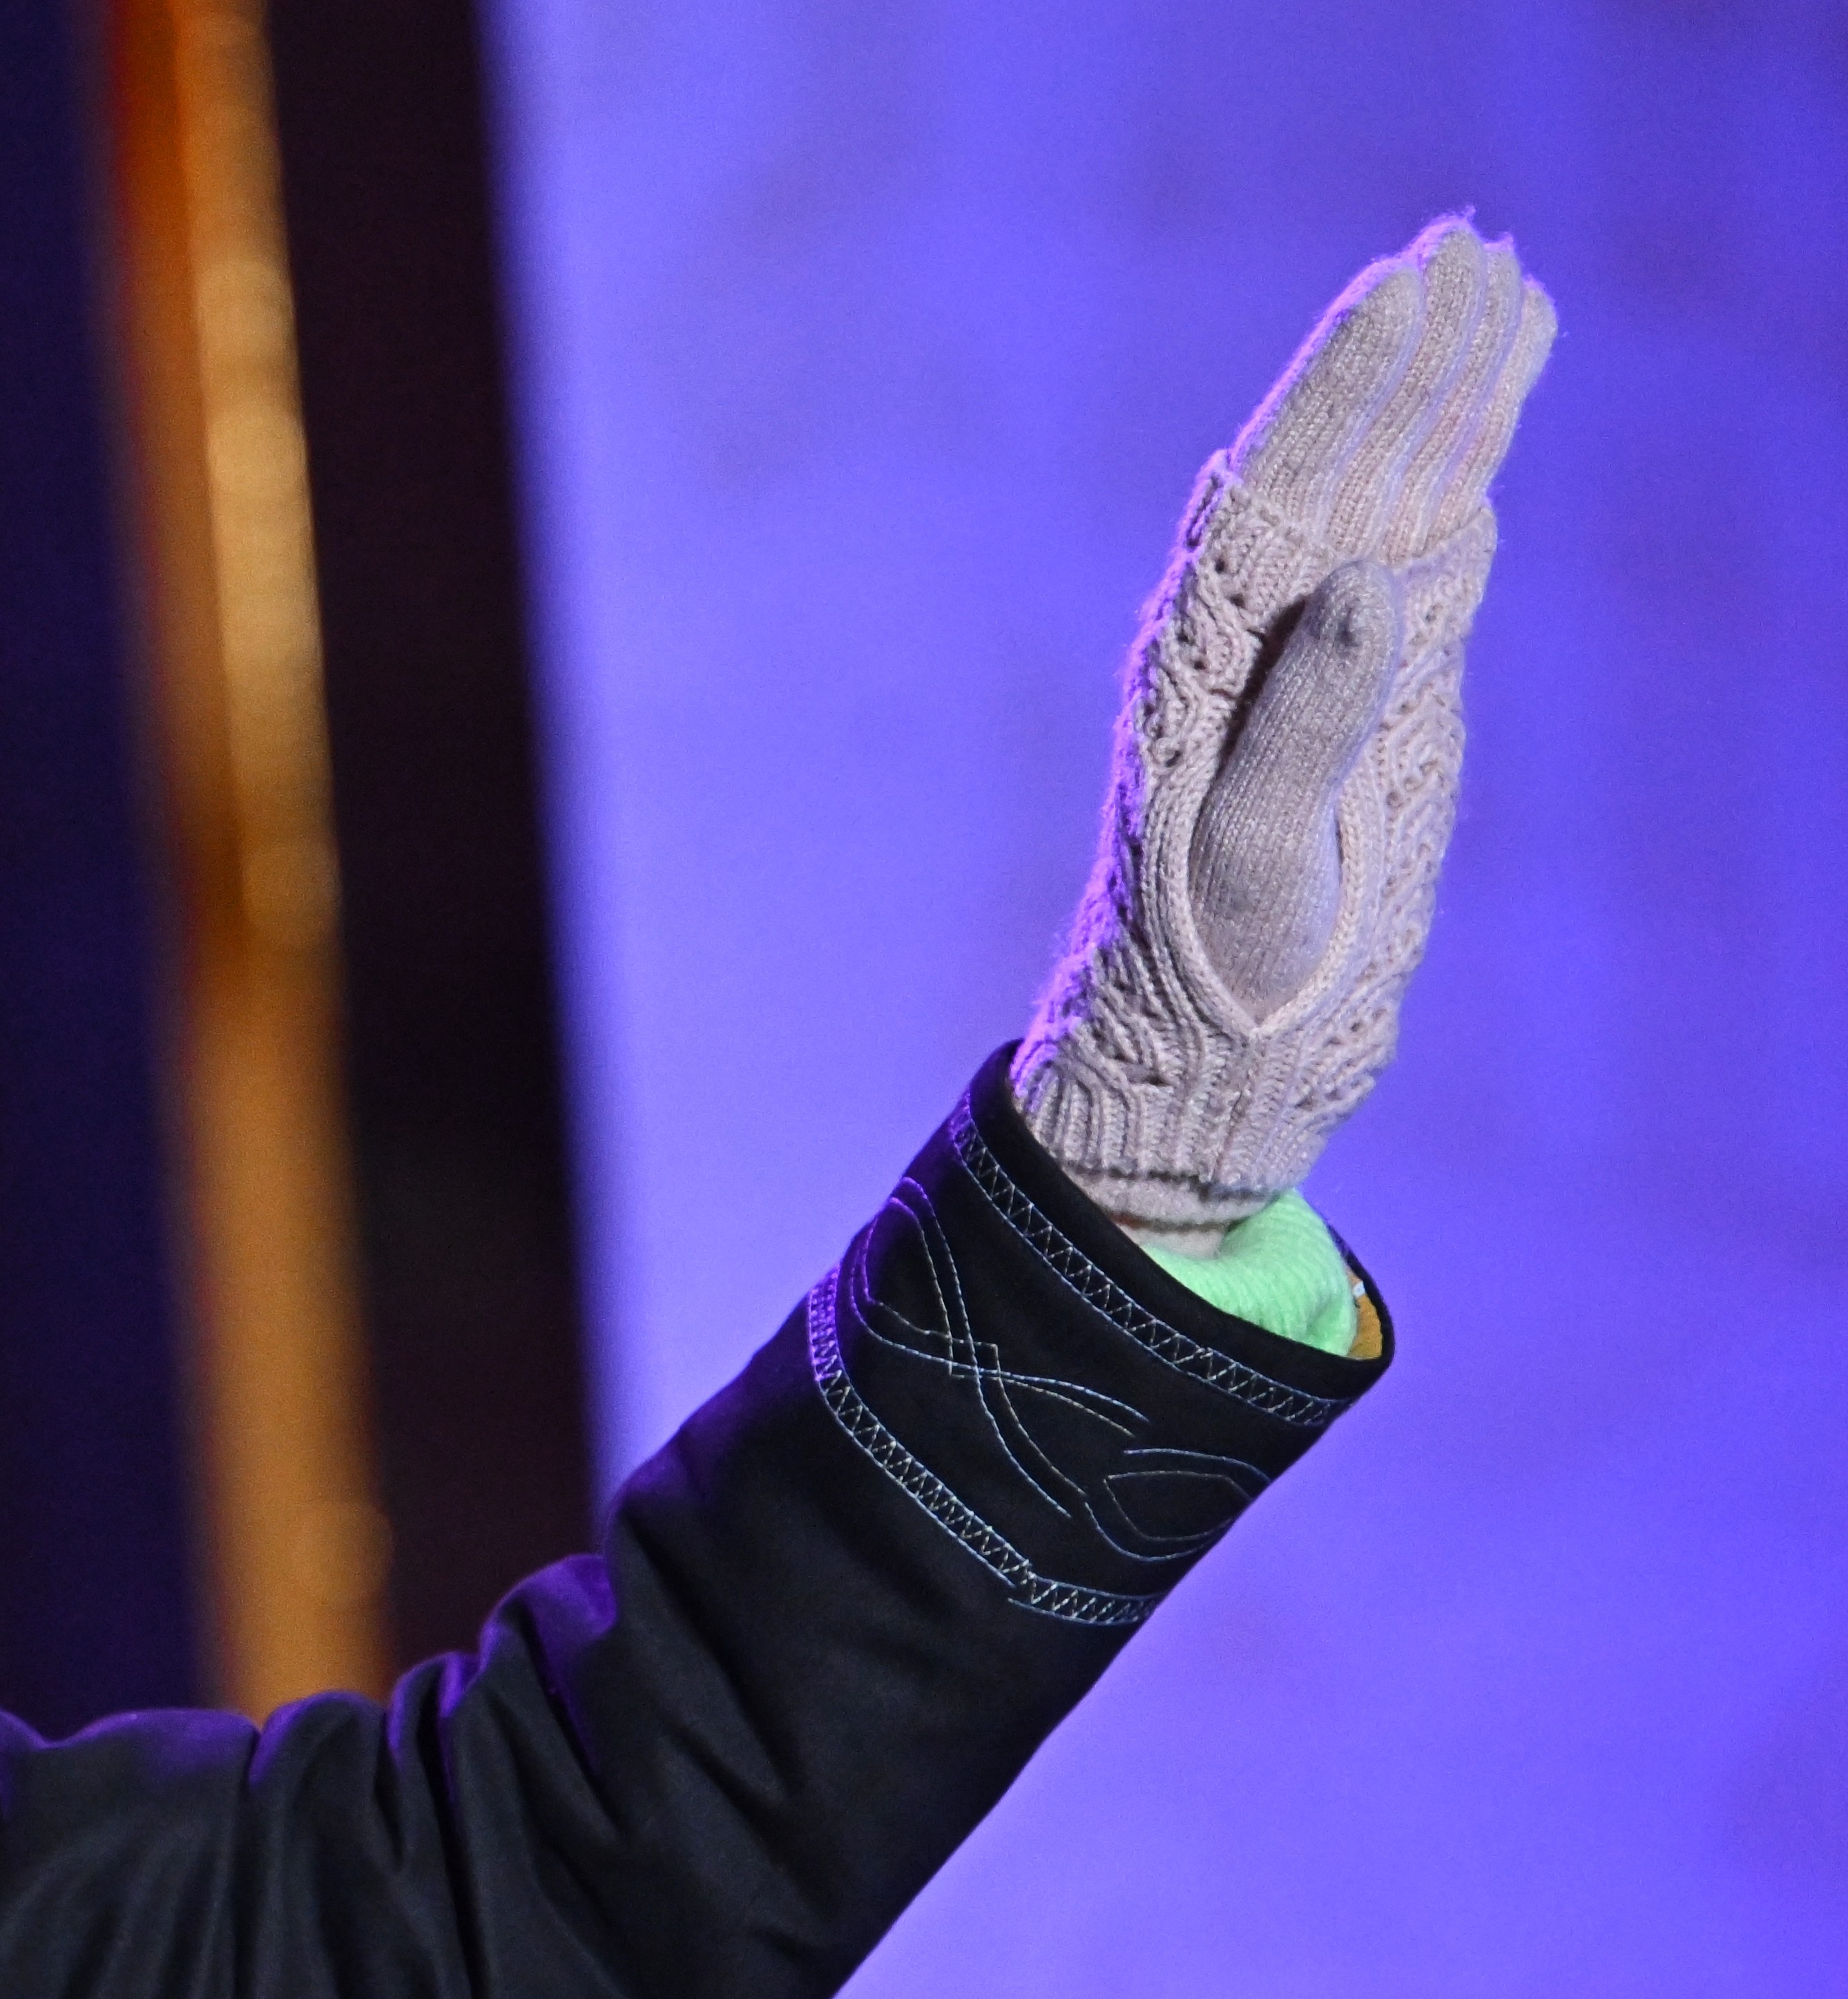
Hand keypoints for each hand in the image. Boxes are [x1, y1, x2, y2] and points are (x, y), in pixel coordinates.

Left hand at [1015, 218, 1555, 1248]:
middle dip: (1402, 358)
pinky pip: (1414, 576)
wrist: (1204, 1051)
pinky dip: (1451, 497)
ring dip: (1435, 404)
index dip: (1348, 380)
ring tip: (1493, 293)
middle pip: (1340, 467)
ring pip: (1384, 504)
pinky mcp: (1366, 714)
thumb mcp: (1253, 855)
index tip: (1408, 284)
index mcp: (1210, 659)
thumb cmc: (1208, 967)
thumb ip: (1305, 724)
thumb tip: (1369, 581)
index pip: (1284, 482)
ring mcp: (1315, 672)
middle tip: (1468, 247)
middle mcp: (1256, 645)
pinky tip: (1478, 438)